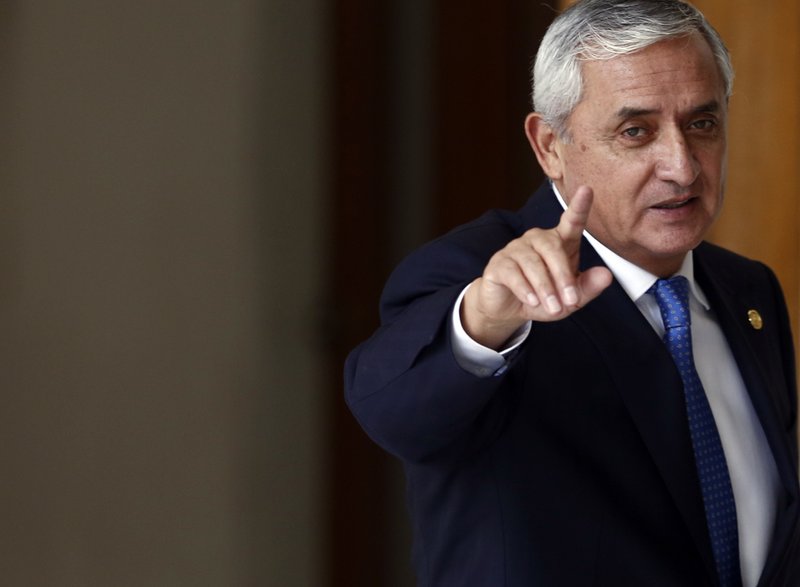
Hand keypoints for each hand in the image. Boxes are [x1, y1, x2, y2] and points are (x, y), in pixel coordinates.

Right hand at [461, 186, 612, 348]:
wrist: (509, 309)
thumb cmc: (543, 298)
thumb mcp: (570, 300)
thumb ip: (588, 288)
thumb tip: (606, 275)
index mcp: (559, 242)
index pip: (571, 221)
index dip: (579, 206)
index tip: (587, 190)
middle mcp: (537, 239)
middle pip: (553, 248)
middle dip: (563, 277)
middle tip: (570, 301)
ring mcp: (516, 249)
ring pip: (533, 263)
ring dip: (545, 288)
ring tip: (553, 308)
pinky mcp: (499, 263)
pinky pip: (513, 273)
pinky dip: (525, 289)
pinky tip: (531, 300)